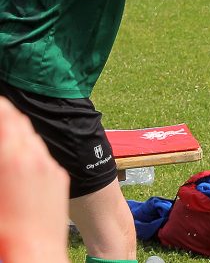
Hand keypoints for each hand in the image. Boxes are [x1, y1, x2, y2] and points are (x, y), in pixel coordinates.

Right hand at [0, 97, 68, 262]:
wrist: (37, 250)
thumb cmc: (5, 228)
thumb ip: (1, 160)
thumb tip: (4, 142)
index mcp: (13, 157)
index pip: (6, 117)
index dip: (0, 106)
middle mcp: (35, 156)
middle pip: (19, 122)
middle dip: (6, 113)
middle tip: (0, 107)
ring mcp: (50, 165)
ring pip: (32, 136)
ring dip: (17, 129)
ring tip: (6, 128)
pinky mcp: (59, 175)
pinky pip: (43, 152)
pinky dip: (29, 146)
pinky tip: (20, 153)